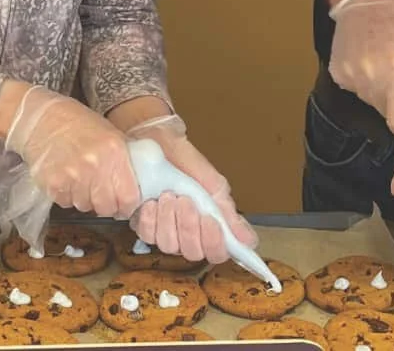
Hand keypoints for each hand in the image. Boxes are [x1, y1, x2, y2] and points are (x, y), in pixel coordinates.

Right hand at [3, 86, 140, 216]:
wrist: (42, 118)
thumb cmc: (79, 123)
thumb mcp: (110, 133)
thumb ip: (124, 159)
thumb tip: (137, 185)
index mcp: (115, 151)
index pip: (129, 197)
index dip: (128, 205)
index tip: (125, 204)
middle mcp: (95, 166)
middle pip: (107, 207)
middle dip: (107, 205)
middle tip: (102, 195)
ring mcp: (72, 177)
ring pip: (85, 206)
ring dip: (86, 199)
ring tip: (81, 179)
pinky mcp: (52, 184)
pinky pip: (66, 203)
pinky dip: (68, 195)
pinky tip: (66, 178)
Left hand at [127, 115, 256, 262]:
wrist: (155, 141)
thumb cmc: (183, 158)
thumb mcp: (211, 182)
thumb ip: (227, 211)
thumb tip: (249, 240)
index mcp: (209, 224)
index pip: (217, 252)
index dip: (215, 245)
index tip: (210, 222)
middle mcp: (188, 232)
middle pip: (193, 253)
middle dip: (189, 227)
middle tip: (186, 201)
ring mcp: (165, 230)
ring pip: (170, 246)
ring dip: (170, 220)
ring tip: (169, 196)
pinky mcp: (145, 225)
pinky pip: (148, 235)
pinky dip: (151, 219)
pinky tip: (152, 202)